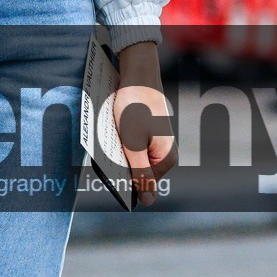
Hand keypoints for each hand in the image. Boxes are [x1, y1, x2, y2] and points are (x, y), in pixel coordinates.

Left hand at [114, 41, 175, 205]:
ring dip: (119, 151)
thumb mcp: (133, 144)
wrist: (138, 75)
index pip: (142, 185)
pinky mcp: (148, 134)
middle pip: (137, 171)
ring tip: (114, 135)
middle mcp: (165, 154)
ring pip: (132, 158)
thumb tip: (150, 202)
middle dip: (121, 164)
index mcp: (166, 160)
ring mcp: (157, 144)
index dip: (123, 179)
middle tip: (111, 147)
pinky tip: (116, 130)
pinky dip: (121, 142)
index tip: (110, 168)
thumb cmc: (135, 107)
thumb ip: (141, 173)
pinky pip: (132, 145)